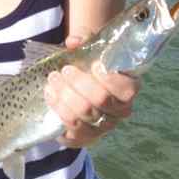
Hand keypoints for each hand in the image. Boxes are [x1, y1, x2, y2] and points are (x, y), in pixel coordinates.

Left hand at [44, 30, 139, 147]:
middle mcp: (119, 112)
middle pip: (100, 100)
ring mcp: (102, 127)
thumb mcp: (90, 50)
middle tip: (65, 70)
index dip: (110, 78)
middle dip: (79, 83)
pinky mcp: (84, 138)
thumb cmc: (88, 67)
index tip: (93, 65)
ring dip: (64, 95)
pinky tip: (51, 94)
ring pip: (83, 114)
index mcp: (128, 90)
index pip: (127, 89)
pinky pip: (70, 128)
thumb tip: (73, 42)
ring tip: (53, 80)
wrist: (77, 89)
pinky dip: (58, 108)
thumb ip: (85, 40)